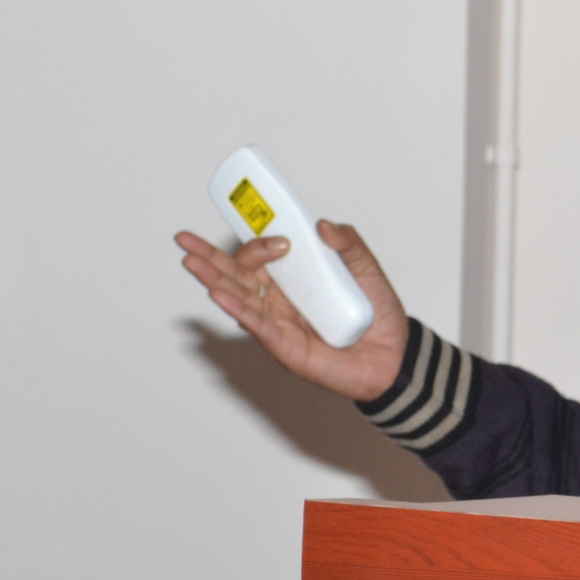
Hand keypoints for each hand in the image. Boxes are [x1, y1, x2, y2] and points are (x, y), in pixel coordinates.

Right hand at [175, 220, 410, 401]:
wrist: (395, 355)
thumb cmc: (377, 316)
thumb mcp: (367, 268)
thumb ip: (349, 243)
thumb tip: (323, 225)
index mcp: (293, 280)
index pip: (260, 257)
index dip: (256, 243)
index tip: (276, 236)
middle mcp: (280, 301)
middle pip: (237, 275)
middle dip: (209, 257)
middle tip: (184, 239)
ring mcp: (279, 323)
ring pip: (239, 298)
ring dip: (213, 280)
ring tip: (191, 261)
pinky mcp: (286, 347)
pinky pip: (257, 326)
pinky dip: (237, 309)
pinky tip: (218, 295)